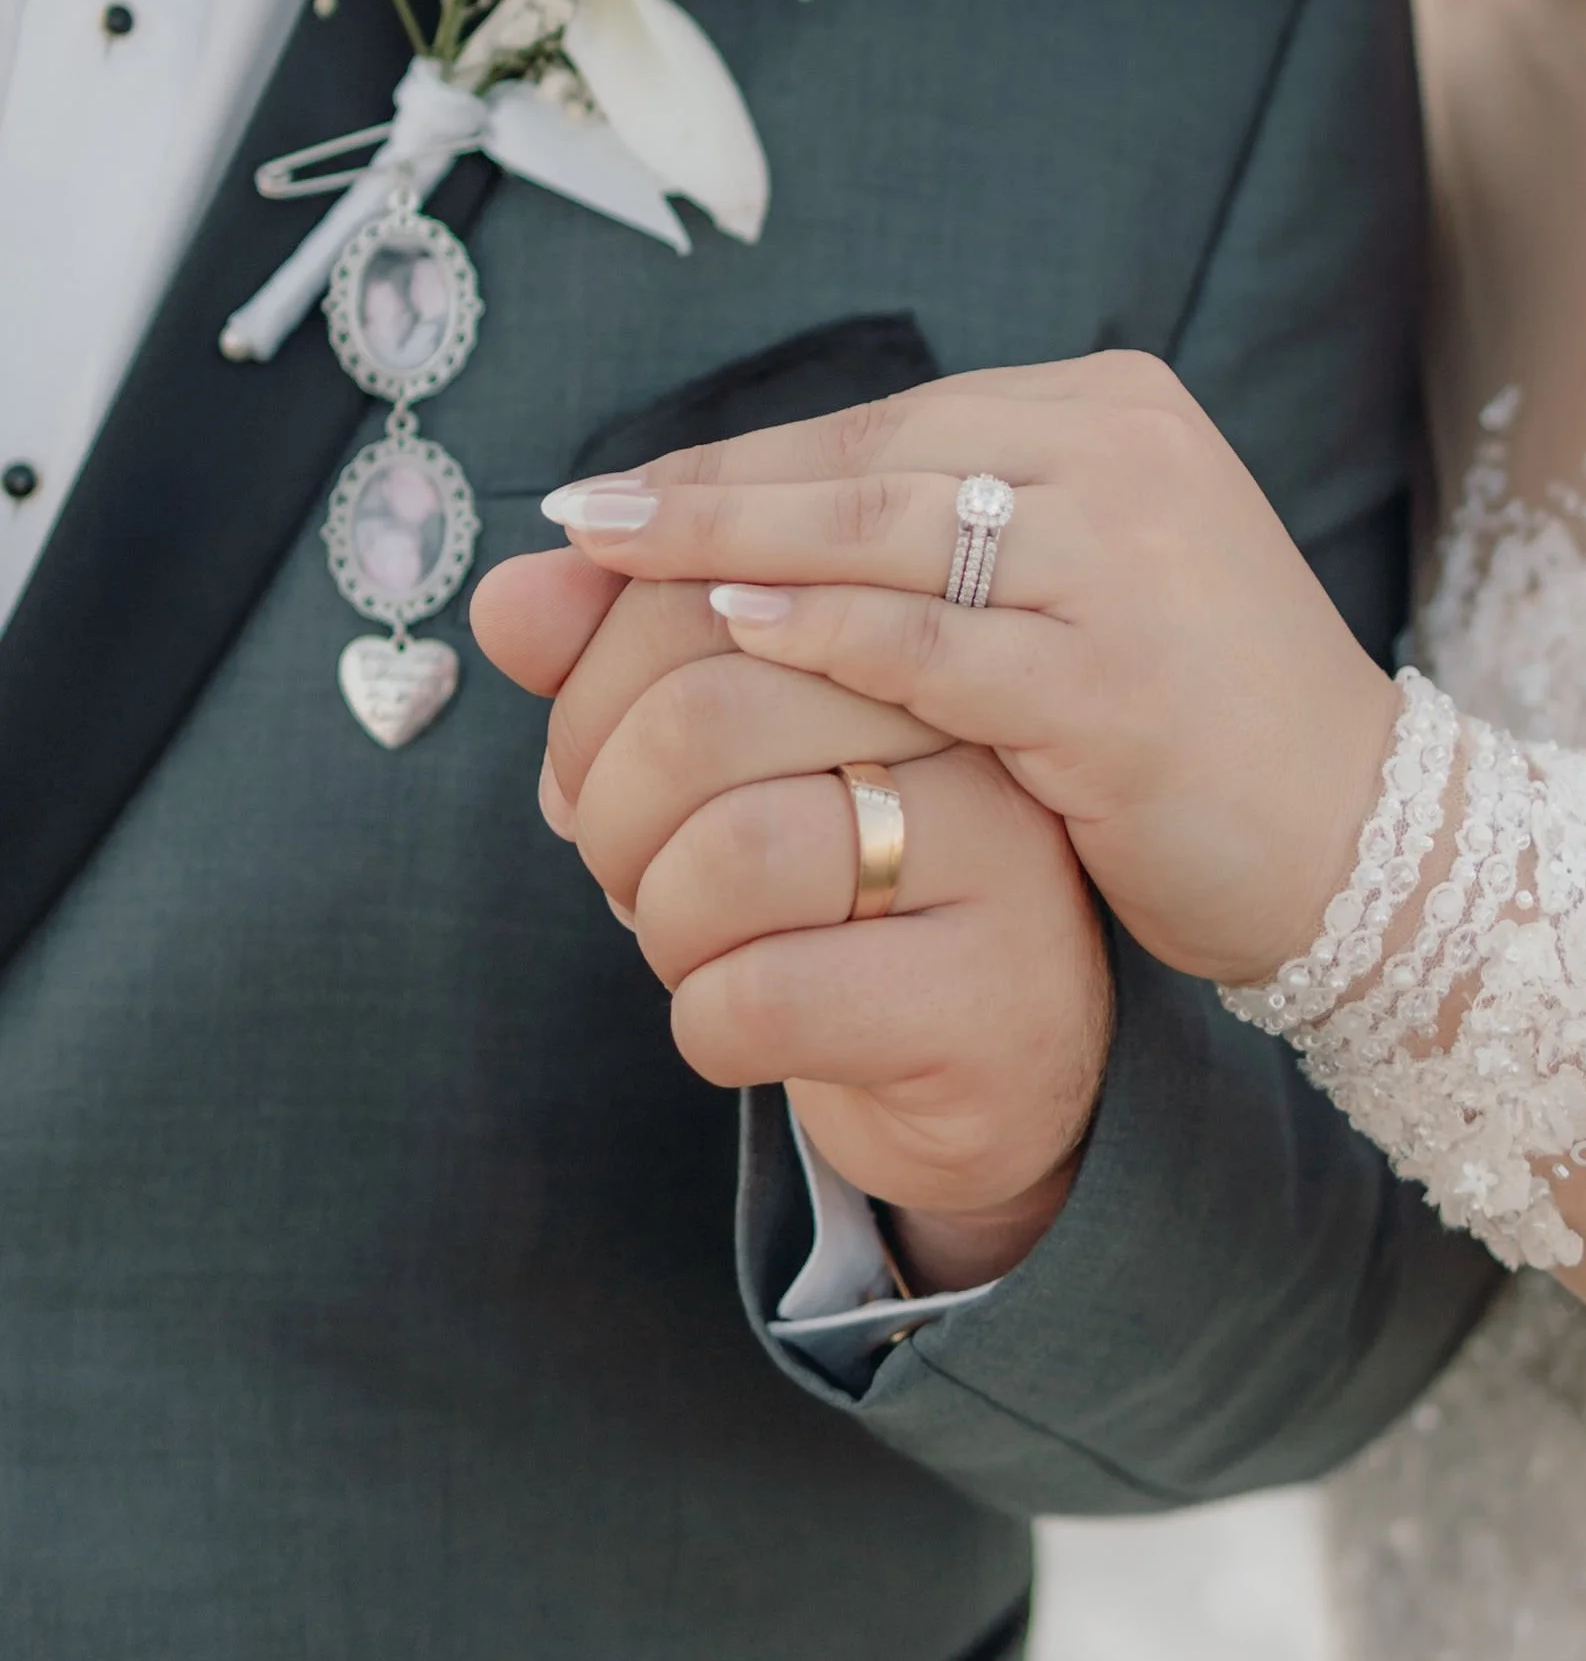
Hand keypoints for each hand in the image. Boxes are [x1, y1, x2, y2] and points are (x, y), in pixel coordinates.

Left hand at [470, 553, 1113, 1285]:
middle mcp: (974, 727)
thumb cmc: (831, 886)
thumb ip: (619, 666)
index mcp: (901, 633)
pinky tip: (744, 1024)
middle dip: (609, 814)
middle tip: (625, 868)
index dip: (589, 692)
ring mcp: (1000, 864)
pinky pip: (766, 999)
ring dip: (658, 923)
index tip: (590, 768)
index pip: (699, 596)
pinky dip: (706, 1023)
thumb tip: (510, 601)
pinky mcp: (984, 1000)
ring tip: (693, 943)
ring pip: (734, 858)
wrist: (981, 1064)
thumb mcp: (720, 761)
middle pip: (704, 719)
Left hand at [532, 352, 1401, 987]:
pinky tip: (730, 624)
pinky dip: (824, 630)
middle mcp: (1124, 461)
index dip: (744, 457)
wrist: (1362, 837)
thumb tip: (741, 534)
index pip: (889, 425)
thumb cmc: (1193, 718)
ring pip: (888, 532)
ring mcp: (1126, 568)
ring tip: (613, 557)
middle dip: (710, 488)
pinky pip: (935, 645)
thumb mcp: (1080, 594)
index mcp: (1114, 414)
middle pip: (871, 460)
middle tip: (579, 515)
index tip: (624, 491)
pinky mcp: (1113, 685)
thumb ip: (938, 547)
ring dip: (733, 541)